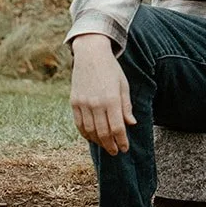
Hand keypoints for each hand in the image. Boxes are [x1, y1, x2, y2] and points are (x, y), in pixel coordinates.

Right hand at [70, 33, 134, 154]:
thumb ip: (126, 106)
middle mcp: (96, 103)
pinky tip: (91, 137)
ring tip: (105, 145)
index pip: (117, 127)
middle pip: (103, 133)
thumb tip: (131, 124)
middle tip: (115, 152)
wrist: (90, 54)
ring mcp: (83, 103)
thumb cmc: (111, 69)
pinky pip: (79, 124)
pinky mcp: (74, 102)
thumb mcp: (123, 85)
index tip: (125, 148)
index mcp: (111, 99)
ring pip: (90, 131)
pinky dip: (85, 134)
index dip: (122, 141)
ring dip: (98, 142)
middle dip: (110, 145)